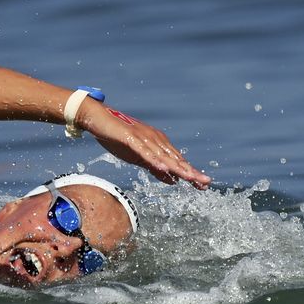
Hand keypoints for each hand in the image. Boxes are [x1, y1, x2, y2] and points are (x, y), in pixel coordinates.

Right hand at [80, 102, 210, 188]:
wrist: (98, 118)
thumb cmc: (118, 137)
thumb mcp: (138, 157)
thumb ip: (155, 168)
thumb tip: (172, 180)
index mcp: (158, 144)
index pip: (177, 162)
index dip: (190, 173)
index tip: (203, 185)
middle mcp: (155, 139)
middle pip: (175, 159)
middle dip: (190, 171)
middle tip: (205, 182)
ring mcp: (143, 138)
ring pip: (163, 156)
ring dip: (177, 167)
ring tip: (189, 177)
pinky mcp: (130, 138)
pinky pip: (144, 151)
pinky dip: (154, 159)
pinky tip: (163, 167)